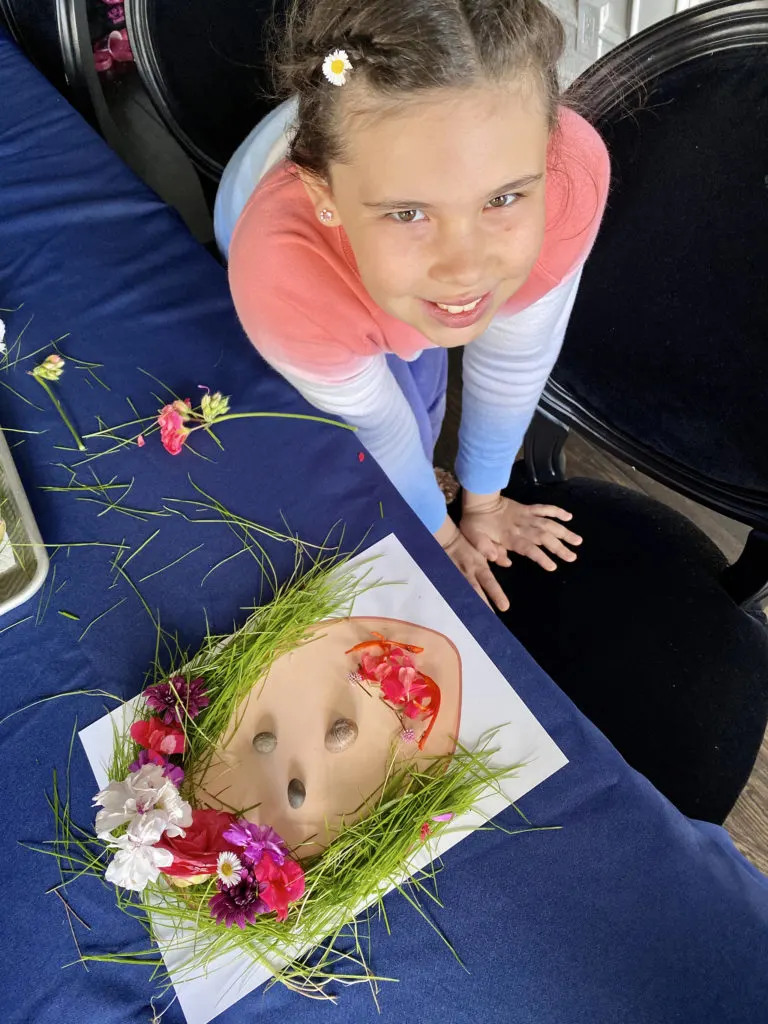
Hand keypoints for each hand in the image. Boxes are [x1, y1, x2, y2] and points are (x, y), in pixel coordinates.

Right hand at [434, 516, 509, 611]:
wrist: (447, 540)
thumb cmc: (469, 543)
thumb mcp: (484, 546)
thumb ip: (497, 554)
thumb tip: (508, 563)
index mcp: (479, 565)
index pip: (489, 582)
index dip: (496, 594)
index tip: (505, 607)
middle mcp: (468, 573)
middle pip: (475, 590)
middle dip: (483, 605)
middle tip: (491, 620)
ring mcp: (456, 577)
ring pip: (462, 593)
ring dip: (468, 607)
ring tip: (474, 622)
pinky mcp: (447, 578)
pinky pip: (452, 593)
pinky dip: (456, 603)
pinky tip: (460, 615)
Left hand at [460, 492, 581, 571]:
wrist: (477, 500)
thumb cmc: (474, 523)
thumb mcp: (474, 539)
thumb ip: (488, 549)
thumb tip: (504, 561)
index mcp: (509, 537)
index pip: (529, 549)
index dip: (541, 557)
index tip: (553, 566)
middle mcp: (521, 527)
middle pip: (543, 537)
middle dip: (559, 547)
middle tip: (573, 557)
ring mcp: (526, 516)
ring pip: (548, 524)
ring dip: (563, 532)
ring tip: (578, 541)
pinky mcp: (527, 508)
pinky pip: (544, 508)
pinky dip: (556, 511)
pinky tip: (569, 517)